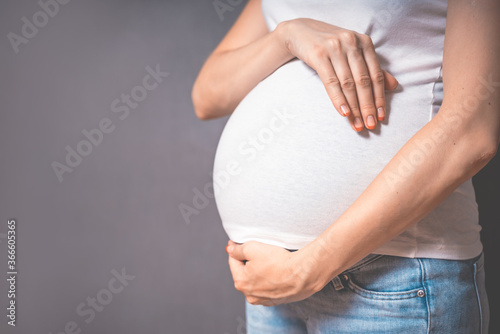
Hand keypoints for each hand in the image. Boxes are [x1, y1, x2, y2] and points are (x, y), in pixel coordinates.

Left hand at [226, 240, 325, 305]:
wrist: (302, 274)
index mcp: (241, 282)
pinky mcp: (277, 300)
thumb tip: (230, 250)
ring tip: (270, 261)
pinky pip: (269, 287)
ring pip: (257, 281)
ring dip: (259, 272)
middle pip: (244, 273)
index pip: (233, 262)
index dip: (236, 250)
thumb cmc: (277, 261)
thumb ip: (238, 249)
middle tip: (258, 251)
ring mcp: (264, 300)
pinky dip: (270, 279)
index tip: (238, 243)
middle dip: (248, 262)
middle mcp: (250, 295)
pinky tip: (277, 271)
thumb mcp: (252, 248)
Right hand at [277, 18, 398, 130]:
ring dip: (354, 107)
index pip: (376, 75)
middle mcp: (351, 43)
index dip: (380, 98)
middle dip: (368, 106)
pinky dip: (338, 99)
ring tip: (357, 124)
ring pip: (348, 84)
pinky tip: (344, 113)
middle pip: (363, 81)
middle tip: (370, 124)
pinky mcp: (318, 54)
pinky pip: (331, 82)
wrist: (300, 32)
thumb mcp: (352, 52)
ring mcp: (335, 48)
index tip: (380, 116)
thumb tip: (393, 85)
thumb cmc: (329, 45)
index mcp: (364, 42)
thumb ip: (372, 68)